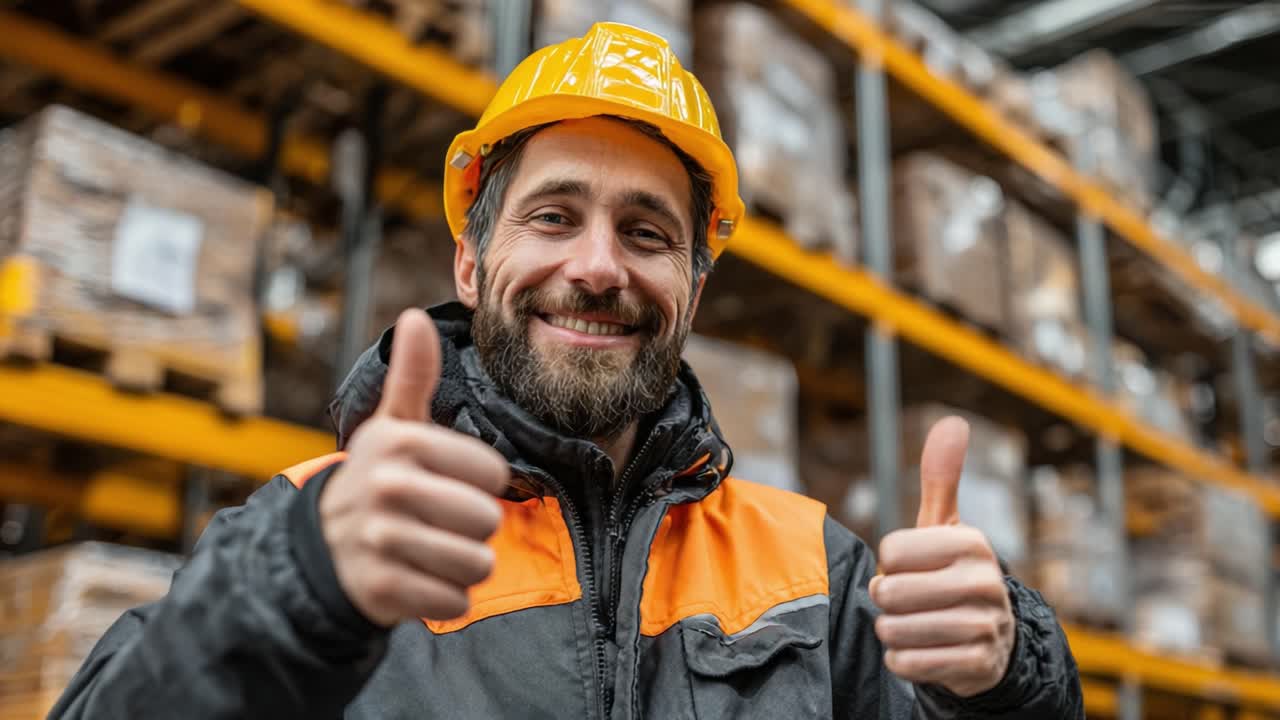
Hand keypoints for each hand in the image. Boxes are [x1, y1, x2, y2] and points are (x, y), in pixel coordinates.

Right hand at [320, 308, 509, 626]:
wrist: (321, 544)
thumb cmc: (376, 478)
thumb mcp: (392, 426)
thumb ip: (414, 376)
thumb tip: (415, 317)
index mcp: (401, 442)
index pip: (493, 473)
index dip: (480, 484)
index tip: (448, 483)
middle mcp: (387, 486)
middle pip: (486, 520)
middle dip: (473, 529)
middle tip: (439, 523)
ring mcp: (381, 538)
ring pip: (475, 563)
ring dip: (463, 565)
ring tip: (432, 550)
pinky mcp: (380, 588)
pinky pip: (453, 601)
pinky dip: (444, 598)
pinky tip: (419, 579)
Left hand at [869, 417, 1014, 697]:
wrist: (991, 642)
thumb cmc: (952, 574)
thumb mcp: (946, 527)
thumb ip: (940, 478)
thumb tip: (953, 423)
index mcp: (971, 542)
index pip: (892, 551)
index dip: (890, 563)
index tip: (912, 567)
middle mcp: (984, 582)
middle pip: (890, 592)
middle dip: (886, 600)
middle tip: (906, 600)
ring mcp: (984, 626)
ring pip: (895, 629)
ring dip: (891, 630)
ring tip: (914, 624)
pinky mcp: (975, 666)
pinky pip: (907, 663)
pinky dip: (901, 660)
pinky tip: (920, 651)